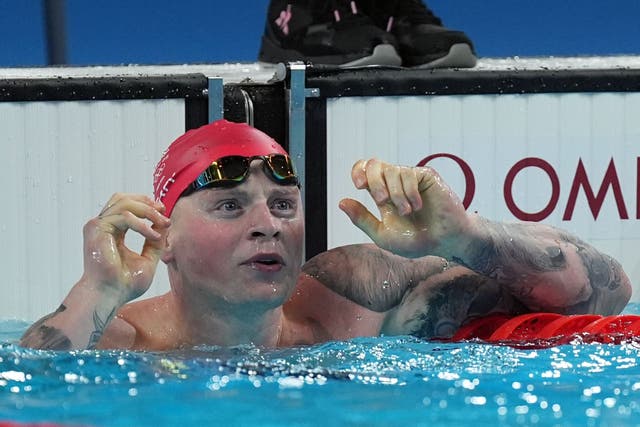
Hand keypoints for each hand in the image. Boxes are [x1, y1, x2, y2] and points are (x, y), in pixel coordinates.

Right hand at [81, 193, 169, 302]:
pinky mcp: (97, 229)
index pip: (127, 207)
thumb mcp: (148, 259)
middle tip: (163, 212)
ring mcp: (98, 226)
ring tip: (162, 223)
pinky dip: (142, 224)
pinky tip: (152, 235)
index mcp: (112, 232)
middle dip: (147, 202)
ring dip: (148, 211)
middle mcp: (103, 227)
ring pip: (124, 203)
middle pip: (123, 198)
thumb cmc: (125, 284)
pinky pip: (124, 217)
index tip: (163, 212)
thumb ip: (156, 242)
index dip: (146, 204)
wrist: (109, 295)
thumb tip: (166, 225)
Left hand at [339, 159, 473, 258]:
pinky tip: (418, 206)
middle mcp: (395, 183)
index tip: (359, 186)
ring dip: (396, 194)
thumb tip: (341, 202)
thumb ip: (362, 219)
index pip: (363, 170)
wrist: (445, 241)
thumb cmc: (416, 241)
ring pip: (392, 171)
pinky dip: (410, 192)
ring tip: (408, 212)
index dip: (358, 171)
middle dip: (373, 182)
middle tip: (382, 201)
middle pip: (374, 164)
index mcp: (382, 194)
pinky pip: (410, 174)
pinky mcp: (426, 176)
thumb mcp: (383, 235)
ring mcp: (411, 178)